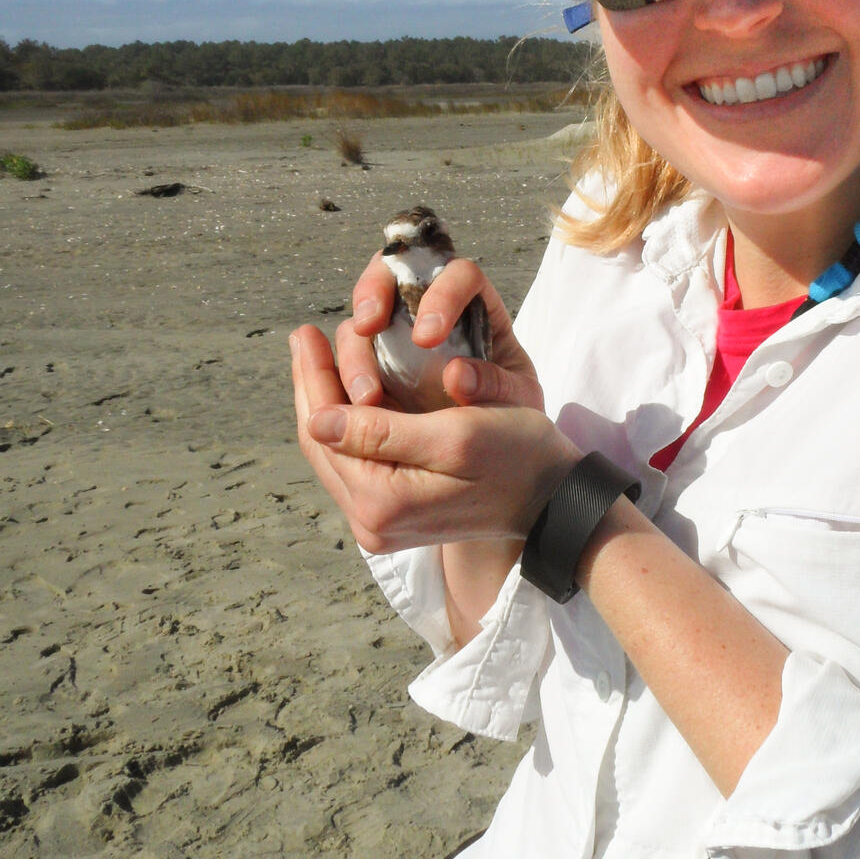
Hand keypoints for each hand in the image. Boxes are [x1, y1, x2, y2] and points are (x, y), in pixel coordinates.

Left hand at [290, 326, 576, 555]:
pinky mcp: (394, 520)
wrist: (554, 502)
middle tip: (304, 336)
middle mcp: (372, 523)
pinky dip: (349, 427)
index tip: (305, 332)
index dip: (313, 376)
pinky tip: (349, 396)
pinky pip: (355, 466)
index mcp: (382, 502)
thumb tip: (316, 420)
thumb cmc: (518, 456)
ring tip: (318, 359)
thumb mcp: (455, 434)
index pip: (325, 431)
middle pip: (321, 444)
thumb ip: (380, 431)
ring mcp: (381, 526)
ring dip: (327, 404)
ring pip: (335, 454)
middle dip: (312, 386)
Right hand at [342, 251, 543, 413]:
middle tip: (368, 326)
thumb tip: (456, 375)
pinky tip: (346, 401)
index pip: (458, 274)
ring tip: (367, 396)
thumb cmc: (512, 413)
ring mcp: (395, 334)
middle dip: (374, 291)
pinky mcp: (372, 364)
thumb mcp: (519, 401)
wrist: (494, 446)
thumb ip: (495, 384)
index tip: (427, 337)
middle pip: (394, 272)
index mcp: (476, 304)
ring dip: (354, 349)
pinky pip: (346, 355)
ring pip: (362, 315)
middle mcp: (428, 308)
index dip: (440, 294)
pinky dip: (339, 373)